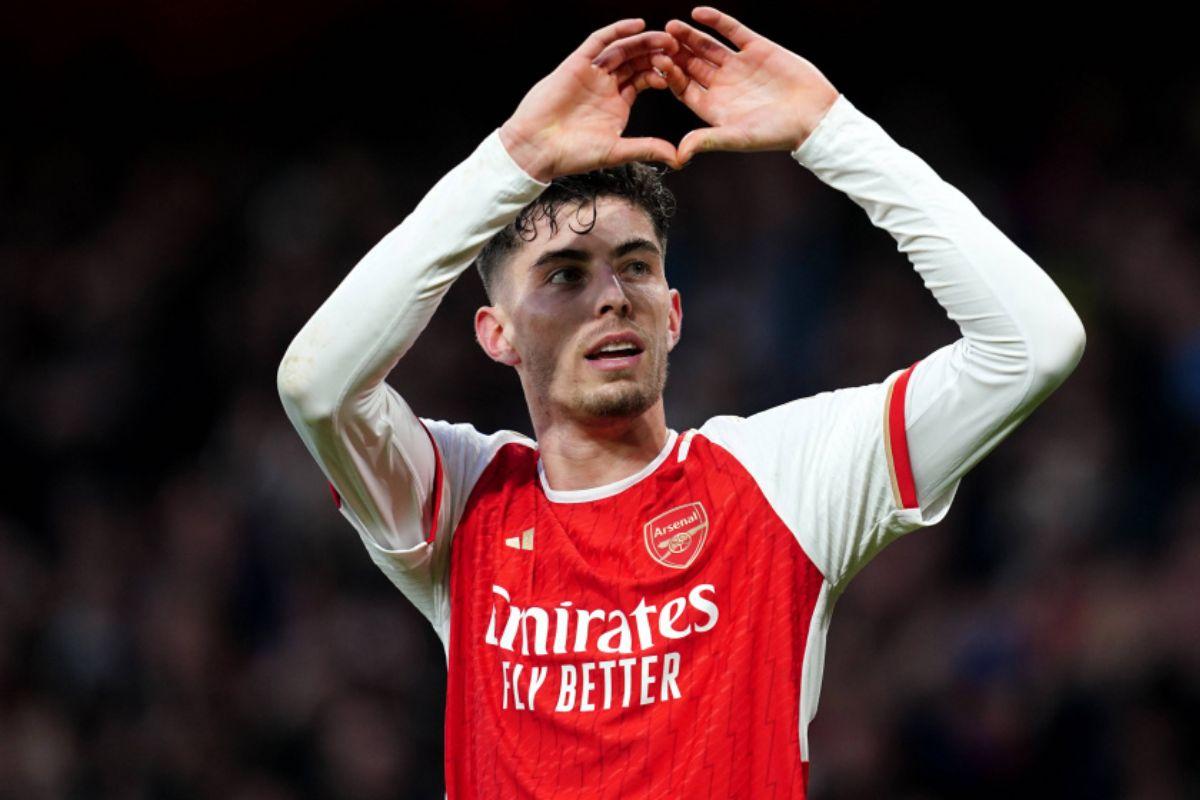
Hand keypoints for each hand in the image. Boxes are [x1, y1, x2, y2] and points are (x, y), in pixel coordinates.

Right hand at [500, 18, 682, 181]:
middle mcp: (606, 86)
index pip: (644, 80)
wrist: (537, 148)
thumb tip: (678, 158)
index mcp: (617, 104)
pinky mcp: (577, 63)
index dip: (662, 73)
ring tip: (665, 38)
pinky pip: (599, 41)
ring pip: (622, 49)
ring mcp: (592, 73)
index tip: (680, 71)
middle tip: (678, 49)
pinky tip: (637, 25)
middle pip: (636, 61)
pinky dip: (617, 31)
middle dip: (657, 53)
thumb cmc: (573, 154)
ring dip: (643, 42)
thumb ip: (647, 149)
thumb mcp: (617, 152)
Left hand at [654, 7, 840, 164]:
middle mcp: (723, 85)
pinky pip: (732, 31)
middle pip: (691, 65)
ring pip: (707, 46)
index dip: (670, 75)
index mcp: (714, 107)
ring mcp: (739, 65)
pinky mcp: (757, 48)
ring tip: (672, 25)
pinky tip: (699, 12)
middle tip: (659, 40)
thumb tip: (678, 155)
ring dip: (690, 35)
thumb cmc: (776, 133)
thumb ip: (707, 141)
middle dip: (675, 53)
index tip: (658, 63)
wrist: (815, 115)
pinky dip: (716, 21)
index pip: (684, 88)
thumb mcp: (738, 137)